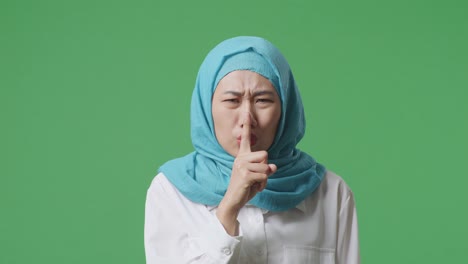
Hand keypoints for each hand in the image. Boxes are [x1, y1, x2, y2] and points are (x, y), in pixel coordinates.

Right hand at [216, 112, 276, 234]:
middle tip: (256, 177)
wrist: (233, 200)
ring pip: (266, 167)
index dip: (246, 126)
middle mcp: (240, 158)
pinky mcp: (245, 175)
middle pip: (265, 154)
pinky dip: (263, 184)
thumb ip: (265, 169)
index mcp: (242, 156)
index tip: (246, 112)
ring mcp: (242, 166)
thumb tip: (273, 166)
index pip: (246, 138)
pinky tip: (255, 188)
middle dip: (265, 168)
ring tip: (255, 184)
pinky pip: (264, 176)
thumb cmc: (245, 187)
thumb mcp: (257, 176)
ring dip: (265, 178)